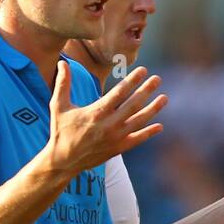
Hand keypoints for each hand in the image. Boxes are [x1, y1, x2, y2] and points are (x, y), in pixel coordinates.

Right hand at [46, 61, 166, 176]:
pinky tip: (160, 126)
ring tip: (164, 98)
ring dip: (153, 109)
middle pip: (133, 105)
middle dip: (146, 91)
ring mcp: (115, 138)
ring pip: (138, 121)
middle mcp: (109, 125)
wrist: (64, 161)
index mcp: (96, 112)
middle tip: (157, 79)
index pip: (119, 93)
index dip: (132, 81)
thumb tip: (61, 62)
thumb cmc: (61, 131)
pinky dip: (148, 133)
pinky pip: (137, 140)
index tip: (143, 70)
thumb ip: (63, 84)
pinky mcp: (118, 149)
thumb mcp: (58, 105)